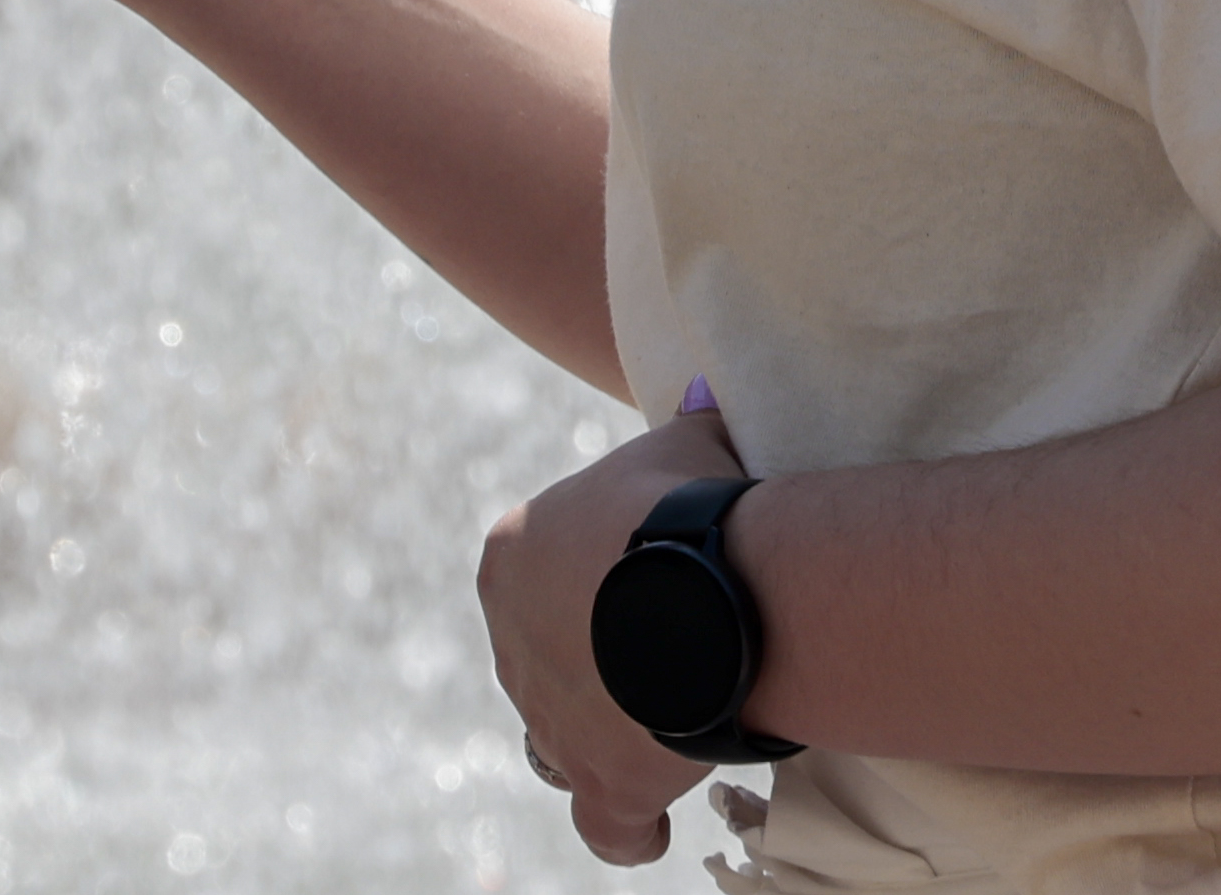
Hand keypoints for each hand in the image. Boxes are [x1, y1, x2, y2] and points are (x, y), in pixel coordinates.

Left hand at [478, 401, 738, 867]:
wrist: (710, 590)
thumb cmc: (694, 505)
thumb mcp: (685, 443)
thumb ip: (687, 427)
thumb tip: (704, 394)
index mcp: (511, 557)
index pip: (543, 577)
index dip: (595, 583)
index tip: (647, 584)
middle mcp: (509, 642)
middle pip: (548, 657)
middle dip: (598, 659)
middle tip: (670, 654)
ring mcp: (550, 719)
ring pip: (561, 739)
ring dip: (602, 736)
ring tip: (659, 730)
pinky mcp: (599, 781)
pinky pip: (603, 825)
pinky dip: (626, 826)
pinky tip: (652, 823)